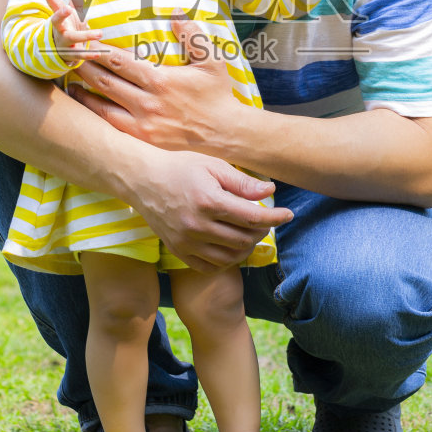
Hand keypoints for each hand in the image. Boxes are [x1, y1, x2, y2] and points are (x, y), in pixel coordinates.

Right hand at [43, 0, 99, 60]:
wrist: (59, 51)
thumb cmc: (66, 28)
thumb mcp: (70, 15)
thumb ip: (74, 0)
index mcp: (58, 19)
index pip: (53, 5)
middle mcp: (59, 30)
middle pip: (57, 21)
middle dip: (61, 15)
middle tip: (68, 8)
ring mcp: (64, 42)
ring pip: (72, 38)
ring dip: (86, 36)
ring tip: (100, 33)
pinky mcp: (71, 54)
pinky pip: (80, 54)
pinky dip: (89, 54)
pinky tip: (98, 53)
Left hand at [70, 15, 242, 153]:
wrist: (225, 133)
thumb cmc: (218, 94)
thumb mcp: (212, 61)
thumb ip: (192, 35)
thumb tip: (175, 13)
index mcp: (160, 80)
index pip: (120, 62)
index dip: (99, 50)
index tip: (84, 40)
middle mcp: (147, 103)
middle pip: (105, 81)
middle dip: (85, 66)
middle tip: (68, 54)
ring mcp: (143, 124)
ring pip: (103, 105)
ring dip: (85, 90)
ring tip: (71, 77)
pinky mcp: (143, 138)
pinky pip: (111, 124)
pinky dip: (95, 112)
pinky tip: (85, 104)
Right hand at [125, 147, 292, 270]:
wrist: (142, 180)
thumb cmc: (180, 168)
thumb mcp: (213, 165)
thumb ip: (242, 182)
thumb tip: (270, 191)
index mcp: (209, 201)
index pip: (253, 218)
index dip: (276, 218)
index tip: (288, 214)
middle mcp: (198, 225)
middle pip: (244, 239)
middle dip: (262, 231)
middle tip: (265, 220)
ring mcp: (186, 241)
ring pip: (230, 257)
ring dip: (247, 247)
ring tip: (250, 233)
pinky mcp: (178, 251)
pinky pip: (210, 266)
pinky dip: (227, 260)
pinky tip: (231, 246)